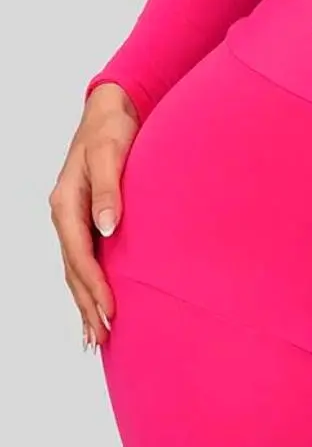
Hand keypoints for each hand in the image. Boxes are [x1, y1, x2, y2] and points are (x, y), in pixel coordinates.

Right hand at [49, 84, 138, 352]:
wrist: (112, 107)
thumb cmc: (111, 127)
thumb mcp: (109, 152)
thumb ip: (107, 189)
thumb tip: (107, 228)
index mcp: (65, 202)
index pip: (78, 255)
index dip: (93, 285)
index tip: (110, 311)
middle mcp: (65, 214)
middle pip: (73, 270)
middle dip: (86, 305)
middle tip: (101, 340)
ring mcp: (73, 217)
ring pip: (76, 269)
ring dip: (85, 302)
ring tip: (96, 336)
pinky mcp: (87, 216)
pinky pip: (84, 258)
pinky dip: (88, 284)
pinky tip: (96, 303)